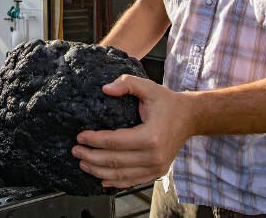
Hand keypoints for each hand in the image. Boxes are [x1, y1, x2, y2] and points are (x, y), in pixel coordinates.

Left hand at [71, 74, 194, 188]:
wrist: (190, 117)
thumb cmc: (167, 102)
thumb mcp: (148, 87)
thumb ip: (126, 84)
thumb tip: (106, 89)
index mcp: (150, 136)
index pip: (114, 141)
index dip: (94, 140)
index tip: (79, 136)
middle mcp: (154, 156)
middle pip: (115, 161)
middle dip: (91, 157)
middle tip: (75, 151)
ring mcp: (156, 167)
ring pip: (121, 175)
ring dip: (99, 171)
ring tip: (83, 164)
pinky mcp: (157, 172)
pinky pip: (133, 181)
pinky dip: (116, 182)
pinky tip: (102, 178)